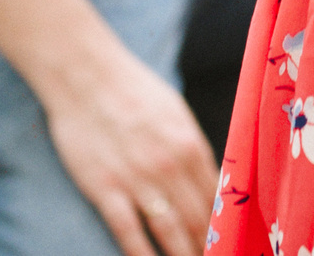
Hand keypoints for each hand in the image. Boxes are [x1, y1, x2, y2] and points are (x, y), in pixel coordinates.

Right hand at [41, 44, 217, 255]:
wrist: (85, 76)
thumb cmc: (132, 90)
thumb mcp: (175, 112)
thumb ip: (193, 148)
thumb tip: (210, 180)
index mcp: (190, 145)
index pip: (216, 198)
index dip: (223, 224)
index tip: (228, 241)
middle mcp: (170, 166)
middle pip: (197, 219)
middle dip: (208, 246)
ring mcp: (138, 180)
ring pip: (170, 232)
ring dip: (184, 254)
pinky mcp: (106, 189)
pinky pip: (129, 233)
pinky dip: (142, 254)